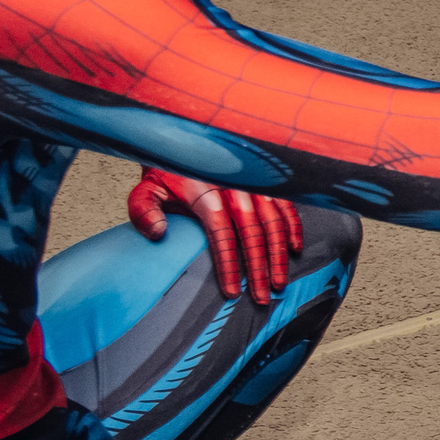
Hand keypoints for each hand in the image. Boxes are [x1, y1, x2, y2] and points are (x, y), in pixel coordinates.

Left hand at [127, 168, 302, 304]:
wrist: (185, 142)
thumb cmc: (169, 172)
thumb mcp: (146, 189)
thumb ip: (145, 211)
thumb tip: (159, 233)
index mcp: (205, 193)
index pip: (221, 233)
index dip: (229, 264)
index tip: (232, 290)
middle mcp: (234, 188)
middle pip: (252, 232)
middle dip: (259, 268)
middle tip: (261, 296)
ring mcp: (253, 184)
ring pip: (273, 222)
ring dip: (278, 254)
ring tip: (278, 282)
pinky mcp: (265, 182)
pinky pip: (285, 205)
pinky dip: (292, 227)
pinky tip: (294, 249)